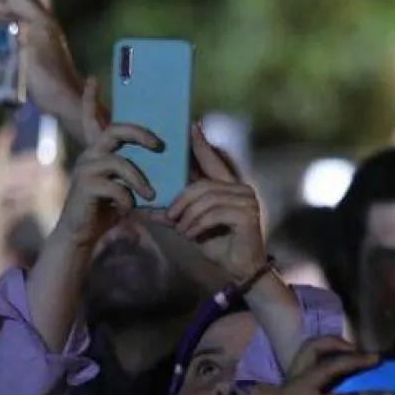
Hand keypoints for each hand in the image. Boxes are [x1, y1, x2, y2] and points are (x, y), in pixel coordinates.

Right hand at [53, 81, 158, 249]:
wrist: (82, 235)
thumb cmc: (107, 208)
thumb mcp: (127, 186)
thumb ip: (139, 170)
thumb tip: (167, 156)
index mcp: (100, 152)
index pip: (92, 120)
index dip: (90, 100)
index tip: (93, 79)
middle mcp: (90, 155)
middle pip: (115, 131)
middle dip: (139, 133)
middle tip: (159, 144)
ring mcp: (85, 170)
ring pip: (118, 162)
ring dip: (139, 178)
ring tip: (150, 194)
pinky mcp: (84, 188)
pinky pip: (114, 186)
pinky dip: (127, 198)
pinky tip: (129, 208)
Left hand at [166, 125, 264, 280]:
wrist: (241, 268)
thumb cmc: (219, 243)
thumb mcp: (192, 225)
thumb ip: (176, 213)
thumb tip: (147, 208)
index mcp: (229, 186)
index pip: (213, 161)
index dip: (201, 144)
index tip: (190, 126)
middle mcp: (242, 189)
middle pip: (202, 184)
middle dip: (181, 200)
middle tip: (169, 216)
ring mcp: (247, 201)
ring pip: (206, 199)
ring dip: (188, 216)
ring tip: (181, 229)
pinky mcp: (247, 215)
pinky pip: (214, 213)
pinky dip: (198, 224)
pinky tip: (192, 235)